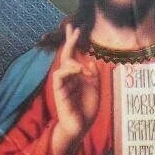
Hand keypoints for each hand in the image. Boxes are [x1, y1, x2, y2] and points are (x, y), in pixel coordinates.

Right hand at [52, 23, 99, 138]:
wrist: (81, 126)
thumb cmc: (87, 109)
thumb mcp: (95, 89)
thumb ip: (93, 75)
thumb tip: (90, 61)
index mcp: (78, 75)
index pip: (74, 55)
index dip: (75, 42)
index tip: (77, 28)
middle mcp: (69, 76)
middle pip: (66, 54)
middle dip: (69, 40)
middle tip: (73, 27)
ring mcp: (63, 82)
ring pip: (63, 63)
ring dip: (73, 61)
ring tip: (82, 68)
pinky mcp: (58, 90)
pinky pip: (59, 75)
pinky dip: (69, 70)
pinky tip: (78, 71)